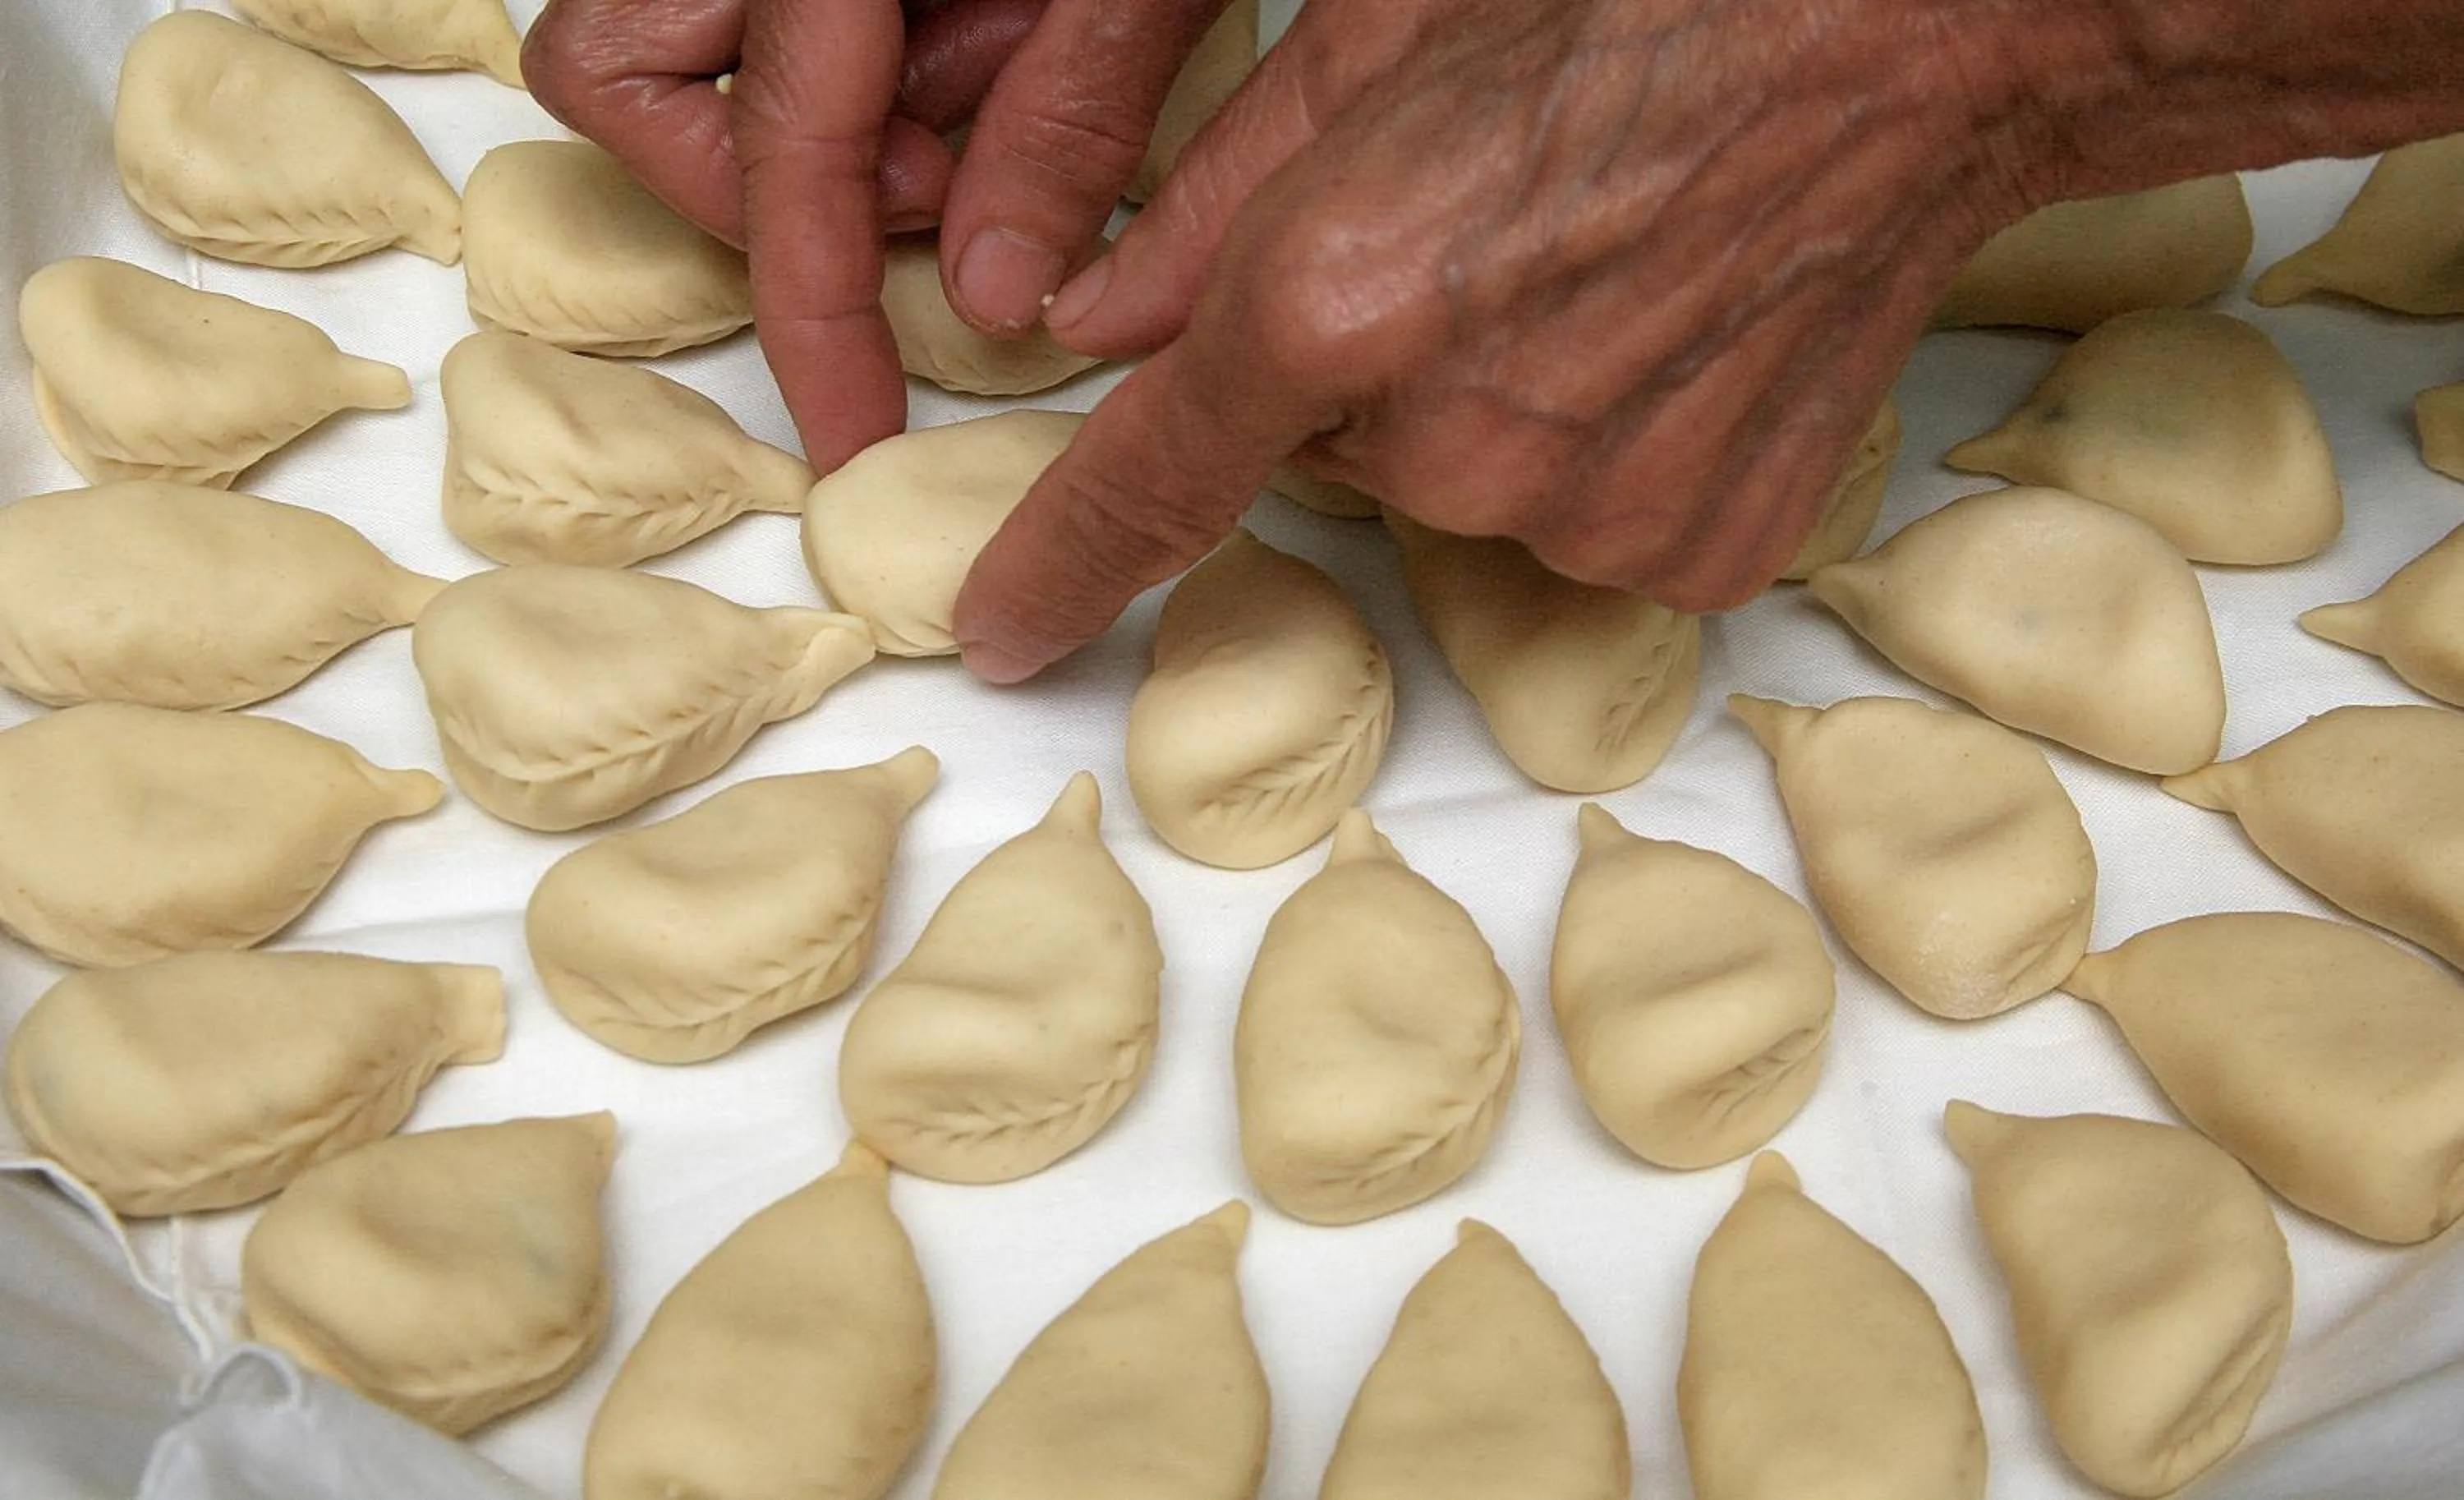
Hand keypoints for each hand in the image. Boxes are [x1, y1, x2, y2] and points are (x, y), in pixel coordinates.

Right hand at [526, 0, 1235, 471]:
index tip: (849, 428)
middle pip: (621, 78)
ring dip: (808, 115)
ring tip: (971, 77)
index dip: (816, 312)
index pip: (785, 155)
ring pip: (658, 45)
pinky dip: (846, 58)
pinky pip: (736, 9)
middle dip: (762, 171)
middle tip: (931, 168)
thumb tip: (998, 293)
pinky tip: (962, 28)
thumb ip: (1073, 110)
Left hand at [948, 0, 2119, 681]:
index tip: (1004, 632)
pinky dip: (1606, 453)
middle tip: (1487, 243)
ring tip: (1601, 275)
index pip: (1148, 482)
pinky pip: (1590, 530)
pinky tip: (1671, 340)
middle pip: (1331, 457)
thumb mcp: (1385, 33)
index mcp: (1340, 299)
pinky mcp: (1693, 555)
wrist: (1909, 40)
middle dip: (1368, 370)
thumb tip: (1090, 313)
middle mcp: (1454, 442)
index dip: (1060, 567)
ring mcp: (1586, 516)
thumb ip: (1206, 193)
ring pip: (1469, 493)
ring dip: (1497, 409)